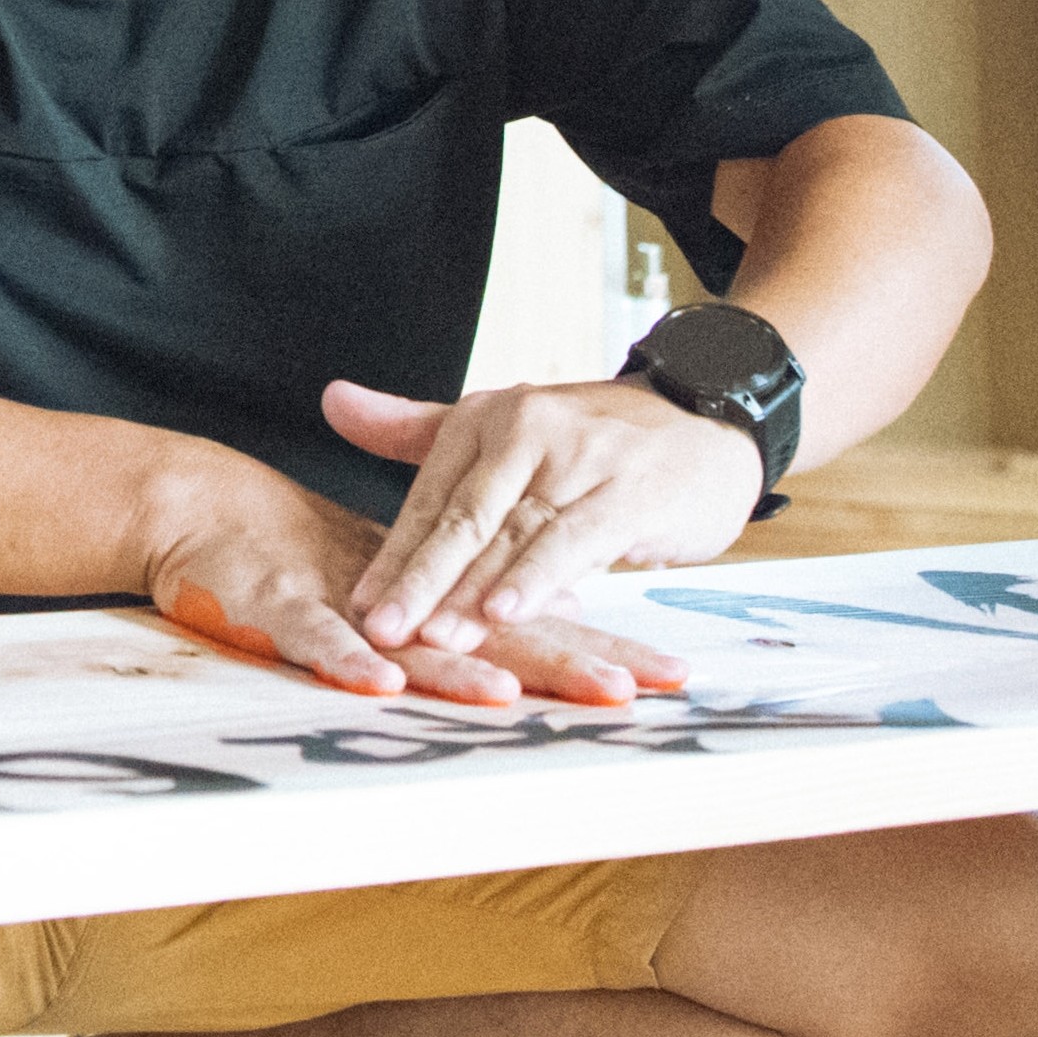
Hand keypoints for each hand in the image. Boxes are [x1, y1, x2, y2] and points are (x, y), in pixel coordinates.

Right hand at [132, 445, 684, 710]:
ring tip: (516, 695)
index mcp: (434, 587)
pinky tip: (377, 685)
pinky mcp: (271, 607)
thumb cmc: (289, 556)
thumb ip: (458, 605)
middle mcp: (400, 592)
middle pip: (491, 627)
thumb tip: (539, 615)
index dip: (593, 646)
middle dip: (564, 661)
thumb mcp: (389, 588)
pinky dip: (344, 658)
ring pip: (410, 635)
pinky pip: (310, 637)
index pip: (528, 619)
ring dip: (463, 663)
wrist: (197, 506)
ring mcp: (336, 597)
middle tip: (633, 690)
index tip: (665, 674)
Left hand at [332, 373, 766, 655]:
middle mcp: (528, 429)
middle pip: (463, 516)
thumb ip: (417, 428)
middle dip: (418, 579)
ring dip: (470, 590)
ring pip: (513, 533)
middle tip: (377, 630)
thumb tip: (331, 401)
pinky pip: (575, 539)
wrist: (706, 421)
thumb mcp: (504, 428)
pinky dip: (539, 578)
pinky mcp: (631, 492)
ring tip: (431, 635)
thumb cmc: (595, 440)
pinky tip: (507, 611)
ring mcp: (581, 458)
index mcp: (488, 417)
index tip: (356, 605)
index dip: (394, 553)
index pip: (431, 496)